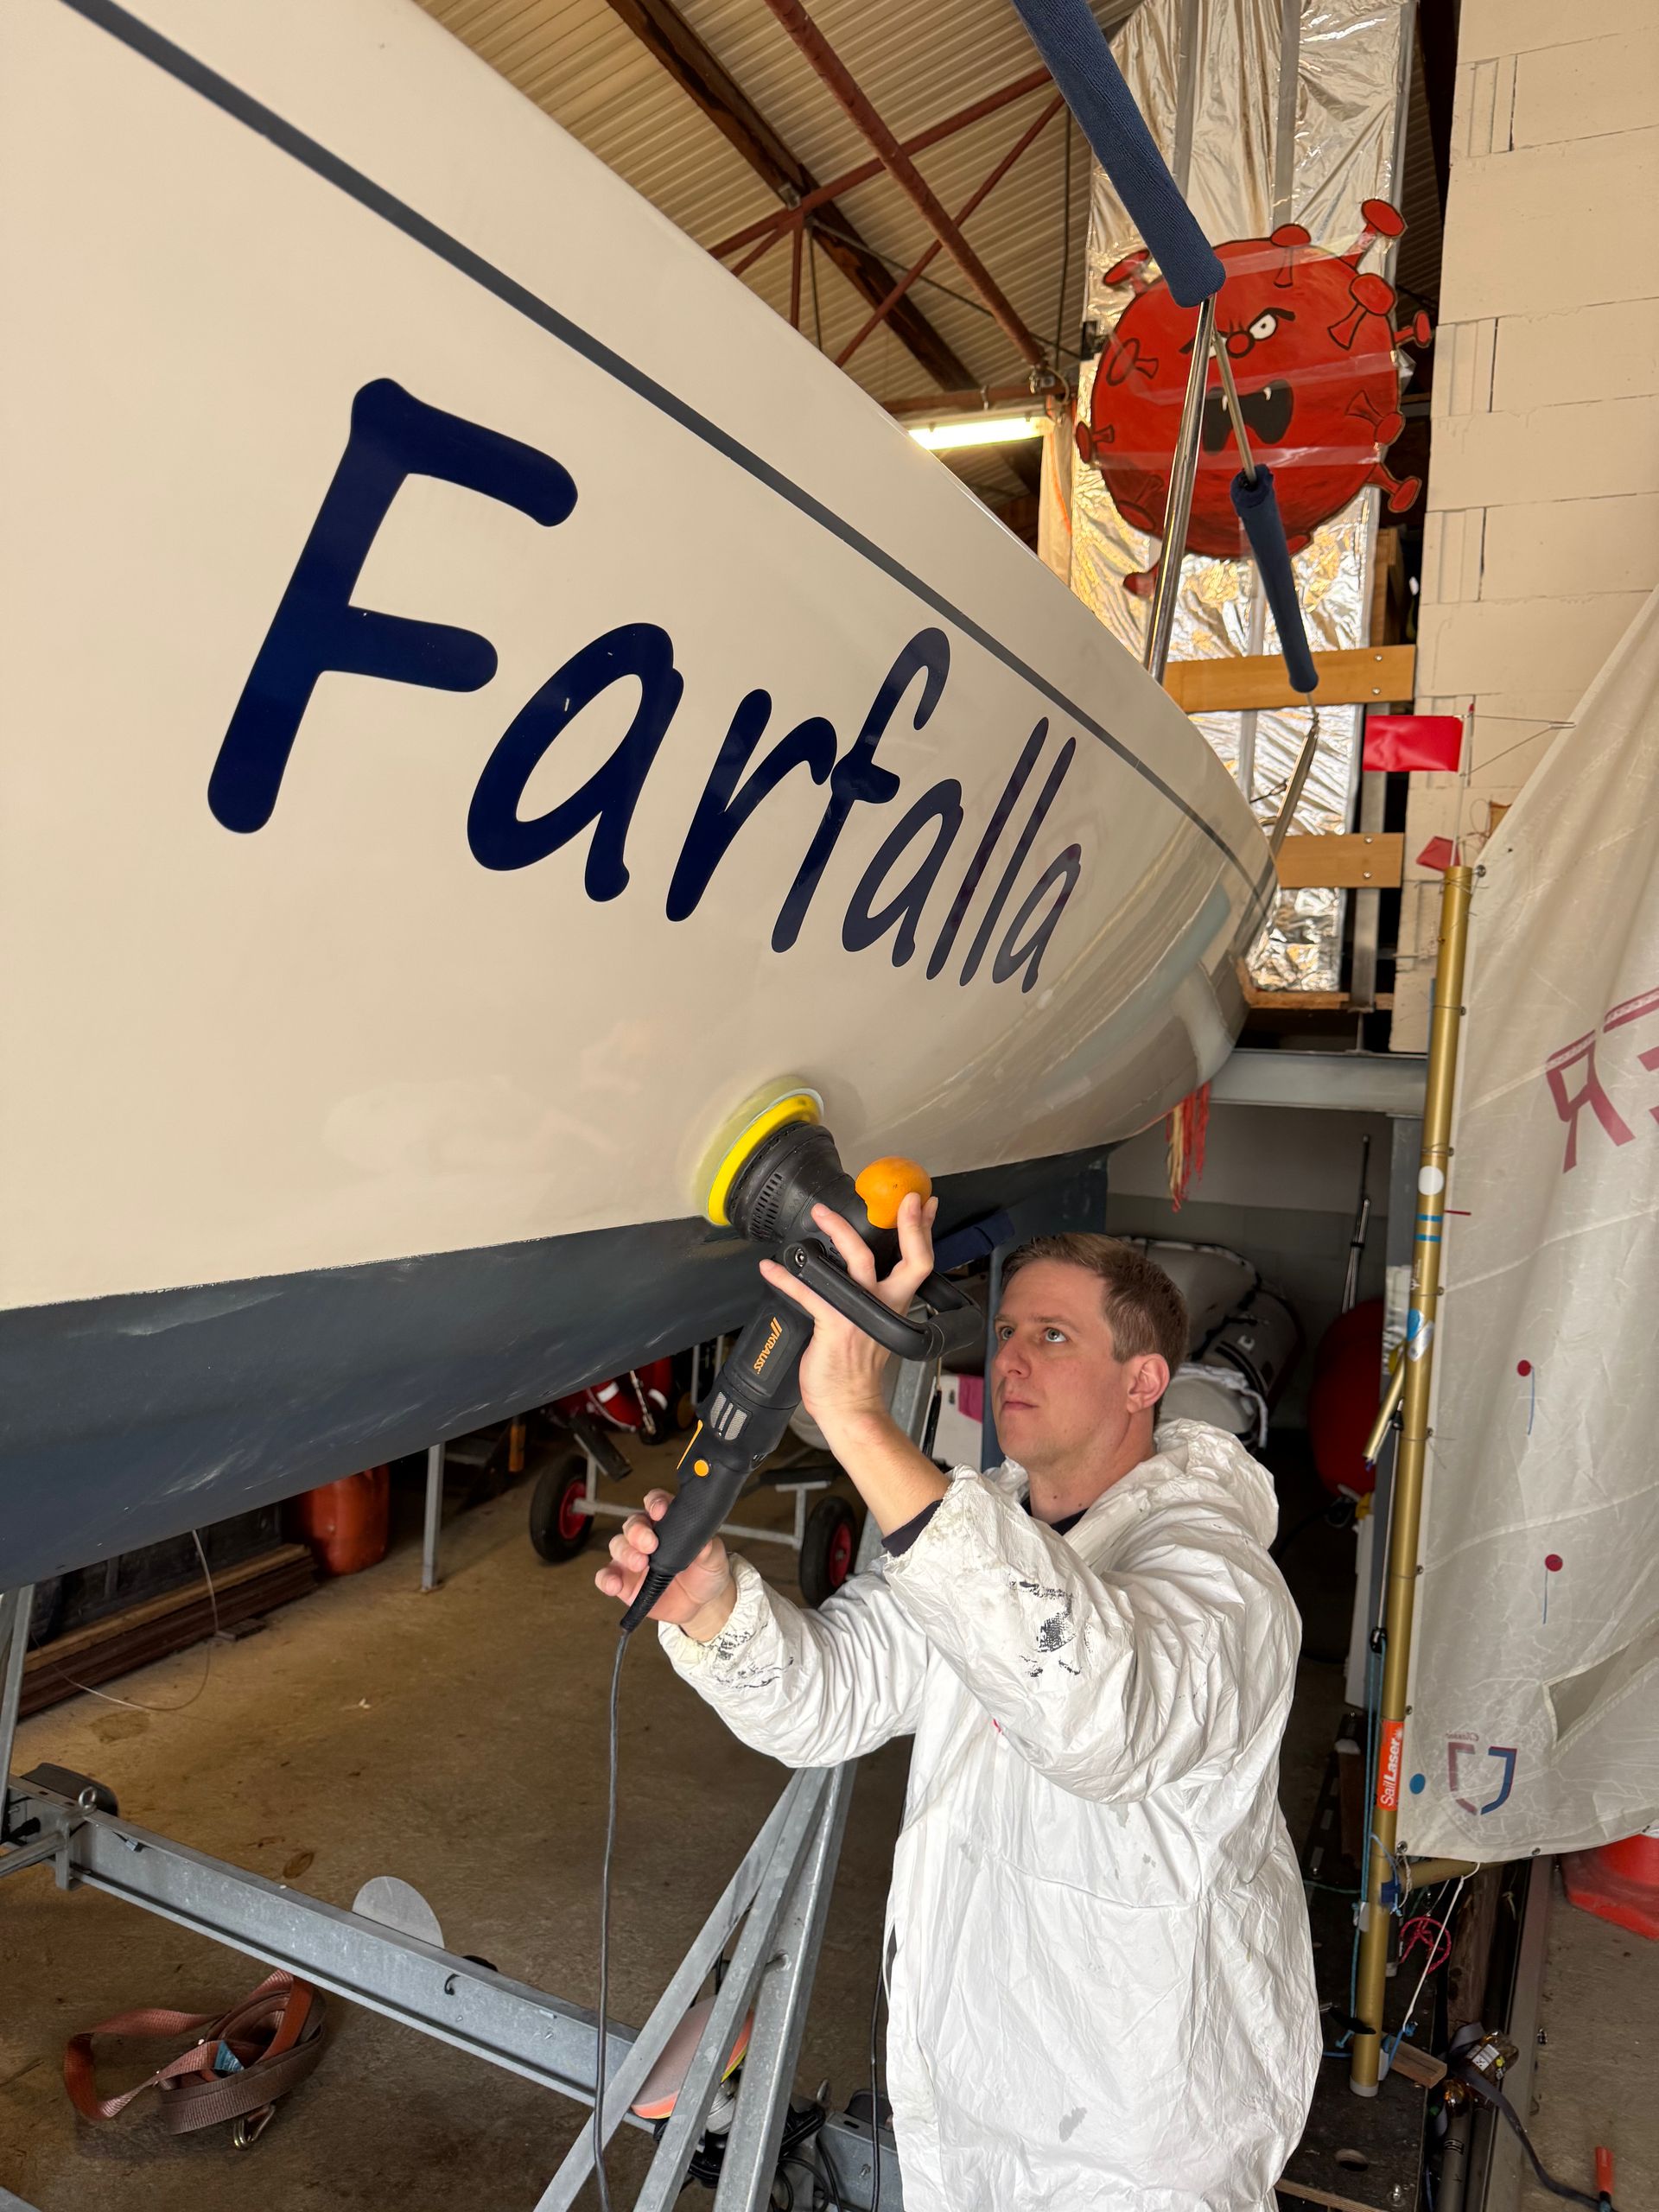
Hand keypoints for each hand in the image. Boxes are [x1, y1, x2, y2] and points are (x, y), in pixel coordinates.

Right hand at [594, 1490, 734, 1637]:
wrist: (702, 1604)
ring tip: (639, 1564)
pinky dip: (607, 1579)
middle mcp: (646, 1536)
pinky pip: (607, 1576)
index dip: (655, 1503)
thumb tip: (704, 1542)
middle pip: (633, 1524)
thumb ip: (708, 1549)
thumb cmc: (706, 1571)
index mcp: (668, 1522)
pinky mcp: (624, 1582)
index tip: (660, 1511)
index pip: (656, 1503)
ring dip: (625, 1552)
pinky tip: (615, 1585)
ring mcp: (632, 1558)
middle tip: (650, 1544)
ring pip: (617, 1545)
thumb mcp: (714, 1558)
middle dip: (638, 1531)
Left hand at [758, 1191, 938, 1447]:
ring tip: (820, 1213)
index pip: (919, 1263)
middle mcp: (883, 1306)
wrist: (849, 1407)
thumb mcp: (875, 1328)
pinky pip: (808, 1292)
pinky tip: (770, 1268)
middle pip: (908, 1259)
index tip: (925, 1203)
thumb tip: (855, 1274)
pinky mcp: (834, 1325)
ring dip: (838, 1232)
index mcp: (895, 1305)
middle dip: (907, 1225)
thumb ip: (872, 1300)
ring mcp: (860, 1314)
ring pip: (856, 1262)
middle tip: (902, 1198)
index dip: (924, 1231)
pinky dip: (786, 1278)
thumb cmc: (856, 1371)